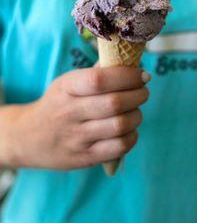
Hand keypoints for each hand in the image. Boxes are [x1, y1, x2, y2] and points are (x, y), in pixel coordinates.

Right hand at [7, 67, 149, 169]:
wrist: (27, 138)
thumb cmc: (56, 104)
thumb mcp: (67, 83)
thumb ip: (96, 74)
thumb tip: (131, 65)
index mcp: (67, 88)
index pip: (100, 79)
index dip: (127, 75)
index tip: (142, 75)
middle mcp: (70, 112)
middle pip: (115, 103)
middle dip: (139, 94)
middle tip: (143, 91)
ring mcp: (77, 137)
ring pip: (120, 125)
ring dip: (137, 115)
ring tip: (135, 110)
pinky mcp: (85, 158)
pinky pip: (119, 148)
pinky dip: (132, 136)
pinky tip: (129, 129)